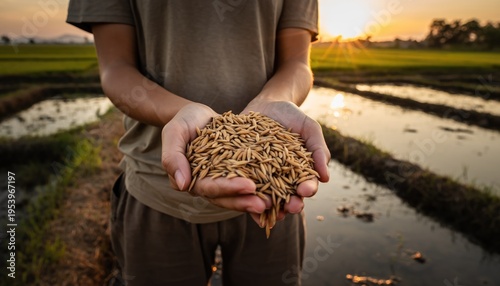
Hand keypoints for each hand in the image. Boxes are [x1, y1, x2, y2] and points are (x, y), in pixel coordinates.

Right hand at [161, 103, 267, 214]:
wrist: (200, 114)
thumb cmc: (185, 121)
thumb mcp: (174, 132)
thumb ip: (173, 157)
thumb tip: (182, 185)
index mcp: (193, 180)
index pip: (210, 188)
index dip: (229, 188)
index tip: (249, 186)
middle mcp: (211, 185)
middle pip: (229, 197)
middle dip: (247, 201)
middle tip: (266, 204)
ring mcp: (227, 180)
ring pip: (242, 195)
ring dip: (258, 200)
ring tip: (277, 203)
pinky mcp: (240, 173)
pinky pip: (254, 183)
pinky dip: (266, 189)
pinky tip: (282, 192)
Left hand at [242, 100, 330, 221]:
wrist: (267, 104)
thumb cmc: (293, 116)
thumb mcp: (310, 129)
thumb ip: (318, 151)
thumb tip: (326, 178)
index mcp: (300, 173)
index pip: (306, 185)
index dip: (308, 188)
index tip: (306, 189)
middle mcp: (281, 179)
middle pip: (287, 197)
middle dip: (290, 204)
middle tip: (292, 207)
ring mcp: (261, 177)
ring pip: (265, 197)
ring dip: (267, 206)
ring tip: (267, 207)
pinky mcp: (242, 172)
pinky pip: (243, 186)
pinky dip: (244, 196)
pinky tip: (244, 200)